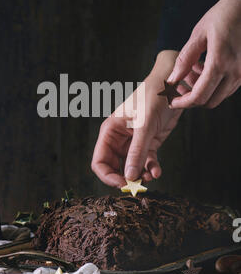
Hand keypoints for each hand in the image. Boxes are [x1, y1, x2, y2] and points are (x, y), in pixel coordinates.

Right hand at [91, 51, 183, 187]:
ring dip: (141, 175)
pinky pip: (146, 162)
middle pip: (115, 167)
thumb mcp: (144, 126)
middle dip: (126, 178)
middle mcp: (119, 139)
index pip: (100, 161)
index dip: (108, 176)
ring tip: (151, 177)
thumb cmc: (153, 97)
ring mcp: (134, 142)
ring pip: (132, 167)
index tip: (122, 183)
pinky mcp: (149, 144)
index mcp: (110, 132)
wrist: (173, 87)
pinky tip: (157, 171)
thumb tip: (129, 176)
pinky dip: (151, 169)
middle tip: (138, 185)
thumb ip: (137, 152)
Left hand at [168, 0, 240, 108]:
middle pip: (210, 101)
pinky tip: (205, 68)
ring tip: (192, 71)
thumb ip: (184, 60)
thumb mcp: (198, 35)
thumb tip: (172, 79)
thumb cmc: (224, 15)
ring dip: (203, 90)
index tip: (172, 101)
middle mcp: (235, 72)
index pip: (199, 96)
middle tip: (179, 85)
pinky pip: (228, 87)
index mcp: (220, 63)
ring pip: (220, 96)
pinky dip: (214, 84)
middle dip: (192, 98)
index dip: (183, 103)